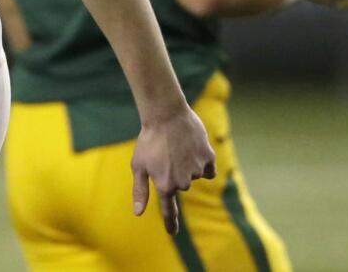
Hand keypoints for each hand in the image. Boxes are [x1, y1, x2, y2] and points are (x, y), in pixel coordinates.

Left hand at [131, 105, 215, 233]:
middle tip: (165, 155)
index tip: (171, 233)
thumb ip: (140, 191)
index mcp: (165, 185)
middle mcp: (184, 182)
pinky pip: (208, 167)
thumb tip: (138, 213)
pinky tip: (192, 147)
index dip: (170, 222)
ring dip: (187, 164)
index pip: (169, 210)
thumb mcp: (138, 165)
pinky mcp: (209, 158)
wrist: (165, 114)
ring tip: (177, 147)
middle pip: (182, 185)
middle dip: (175, 174)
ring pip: (195, 174)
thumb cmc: (148, 140)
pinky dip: (202, 160)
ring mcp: (198, 170)